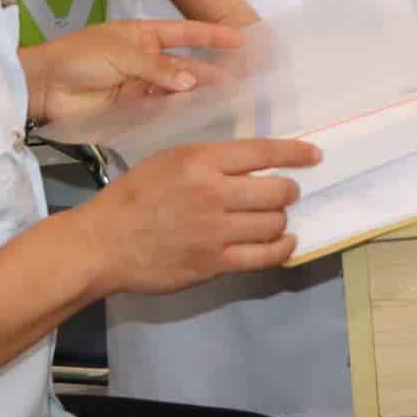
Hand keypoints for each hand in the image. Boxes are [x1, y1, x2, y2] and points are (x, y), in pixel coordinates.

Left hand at [21, 20, 242, 126]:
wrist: (44, 87)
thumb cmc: (80, 58)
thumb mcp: (122, 54)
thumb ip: (158, 69)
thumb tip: (191, 82)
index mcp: (142, 35)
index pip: (184, 33)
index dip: (211, 35)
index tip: (239, 40)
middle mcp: (145, 59)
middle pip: (184, 65)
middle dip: (209, 71)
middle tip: (238, 82)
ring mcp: (138, 85)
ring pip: (174, 89)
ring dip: (196, 94)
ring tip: (224, 101)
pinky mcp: (130, 109)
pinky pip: (159, 109)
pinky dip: (176, 111)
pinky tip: (196, 116)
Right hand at [78, 137, 322, 295]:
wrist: (101, 244)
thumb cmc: (133, 197)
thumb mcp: (171, 160)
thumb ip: (213, 160)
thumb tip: (256, 164)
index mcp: (201, 161)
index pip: (264, 152)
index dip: (296, 153)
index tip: (314, 156)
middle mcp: (213, 194)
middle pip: (278, 191)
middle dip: (288, 191)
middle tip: (284, 193)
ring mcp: (215, 232)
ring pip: (274, 223)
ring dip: (280, 219)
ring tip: (272, 218)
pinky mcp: (214, 264)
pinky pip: (264, 257)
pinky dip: (282, 248)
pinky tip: (283, 242)